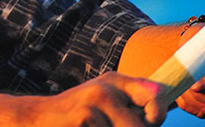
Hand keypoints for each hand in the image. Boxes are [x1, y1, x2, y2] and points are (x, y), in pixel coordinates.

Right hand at [25, 72, 166, 126]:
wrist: (37, 118)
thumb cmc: (77, 114)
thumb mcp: (104, 100)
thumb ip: (132, 101)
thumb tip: (167, 100)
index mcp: (114, 82)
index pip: (156, 95)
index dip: (157, 115)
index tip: (148, 121)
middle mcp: (106, 89)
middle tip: (108, 126)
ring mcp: (93, 105)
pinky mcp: (83, 120)